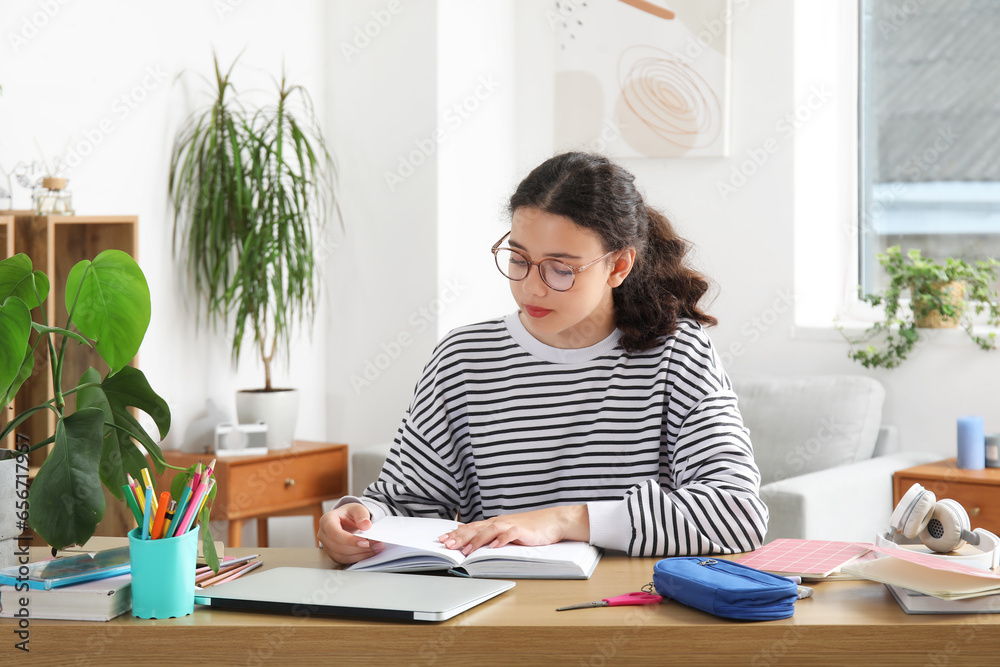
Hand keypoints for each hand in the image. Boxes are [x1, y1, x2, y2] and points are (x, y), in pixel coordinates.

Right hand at [317, 502, 384, 564]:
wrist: (347, 520)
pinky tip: (369, 552)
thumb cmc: (349, 514)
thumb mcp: (357, 509)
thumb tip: (366, 525)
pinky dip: (358, 557)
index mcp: (327, 520)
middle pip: (338, 547)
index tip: (365, 541)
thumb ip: (361, 515)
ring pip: (342, 556)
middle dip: (358, 548)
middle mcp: (323, 534)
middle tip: (376, 545)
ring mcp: (327, 546)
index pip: (334, 533)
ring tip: (376, 548)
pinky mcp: (333, 554)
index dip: (349, 539)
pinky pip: (345, 560)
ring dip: (360, 554)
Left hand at [438, 505, 588, 555]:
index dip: (456, 533)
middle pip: (476, 528)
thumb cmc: (530, 527)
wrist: (552, 521)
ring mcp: (511, 525)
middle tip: (447, 545)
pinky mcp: (523, 530)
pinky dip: (502, 540)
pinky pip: (510, 534)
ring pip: (490, 531)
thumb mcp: (507, 530)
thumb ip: (491, 534)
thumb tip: (472, 537)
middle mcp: (500, 522)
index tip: (442, 539)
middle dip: (460, 537)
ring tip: (467, 550)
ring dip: (477, 540)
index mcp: (495, 523)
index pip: (472, 527)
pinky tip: (494, 547)